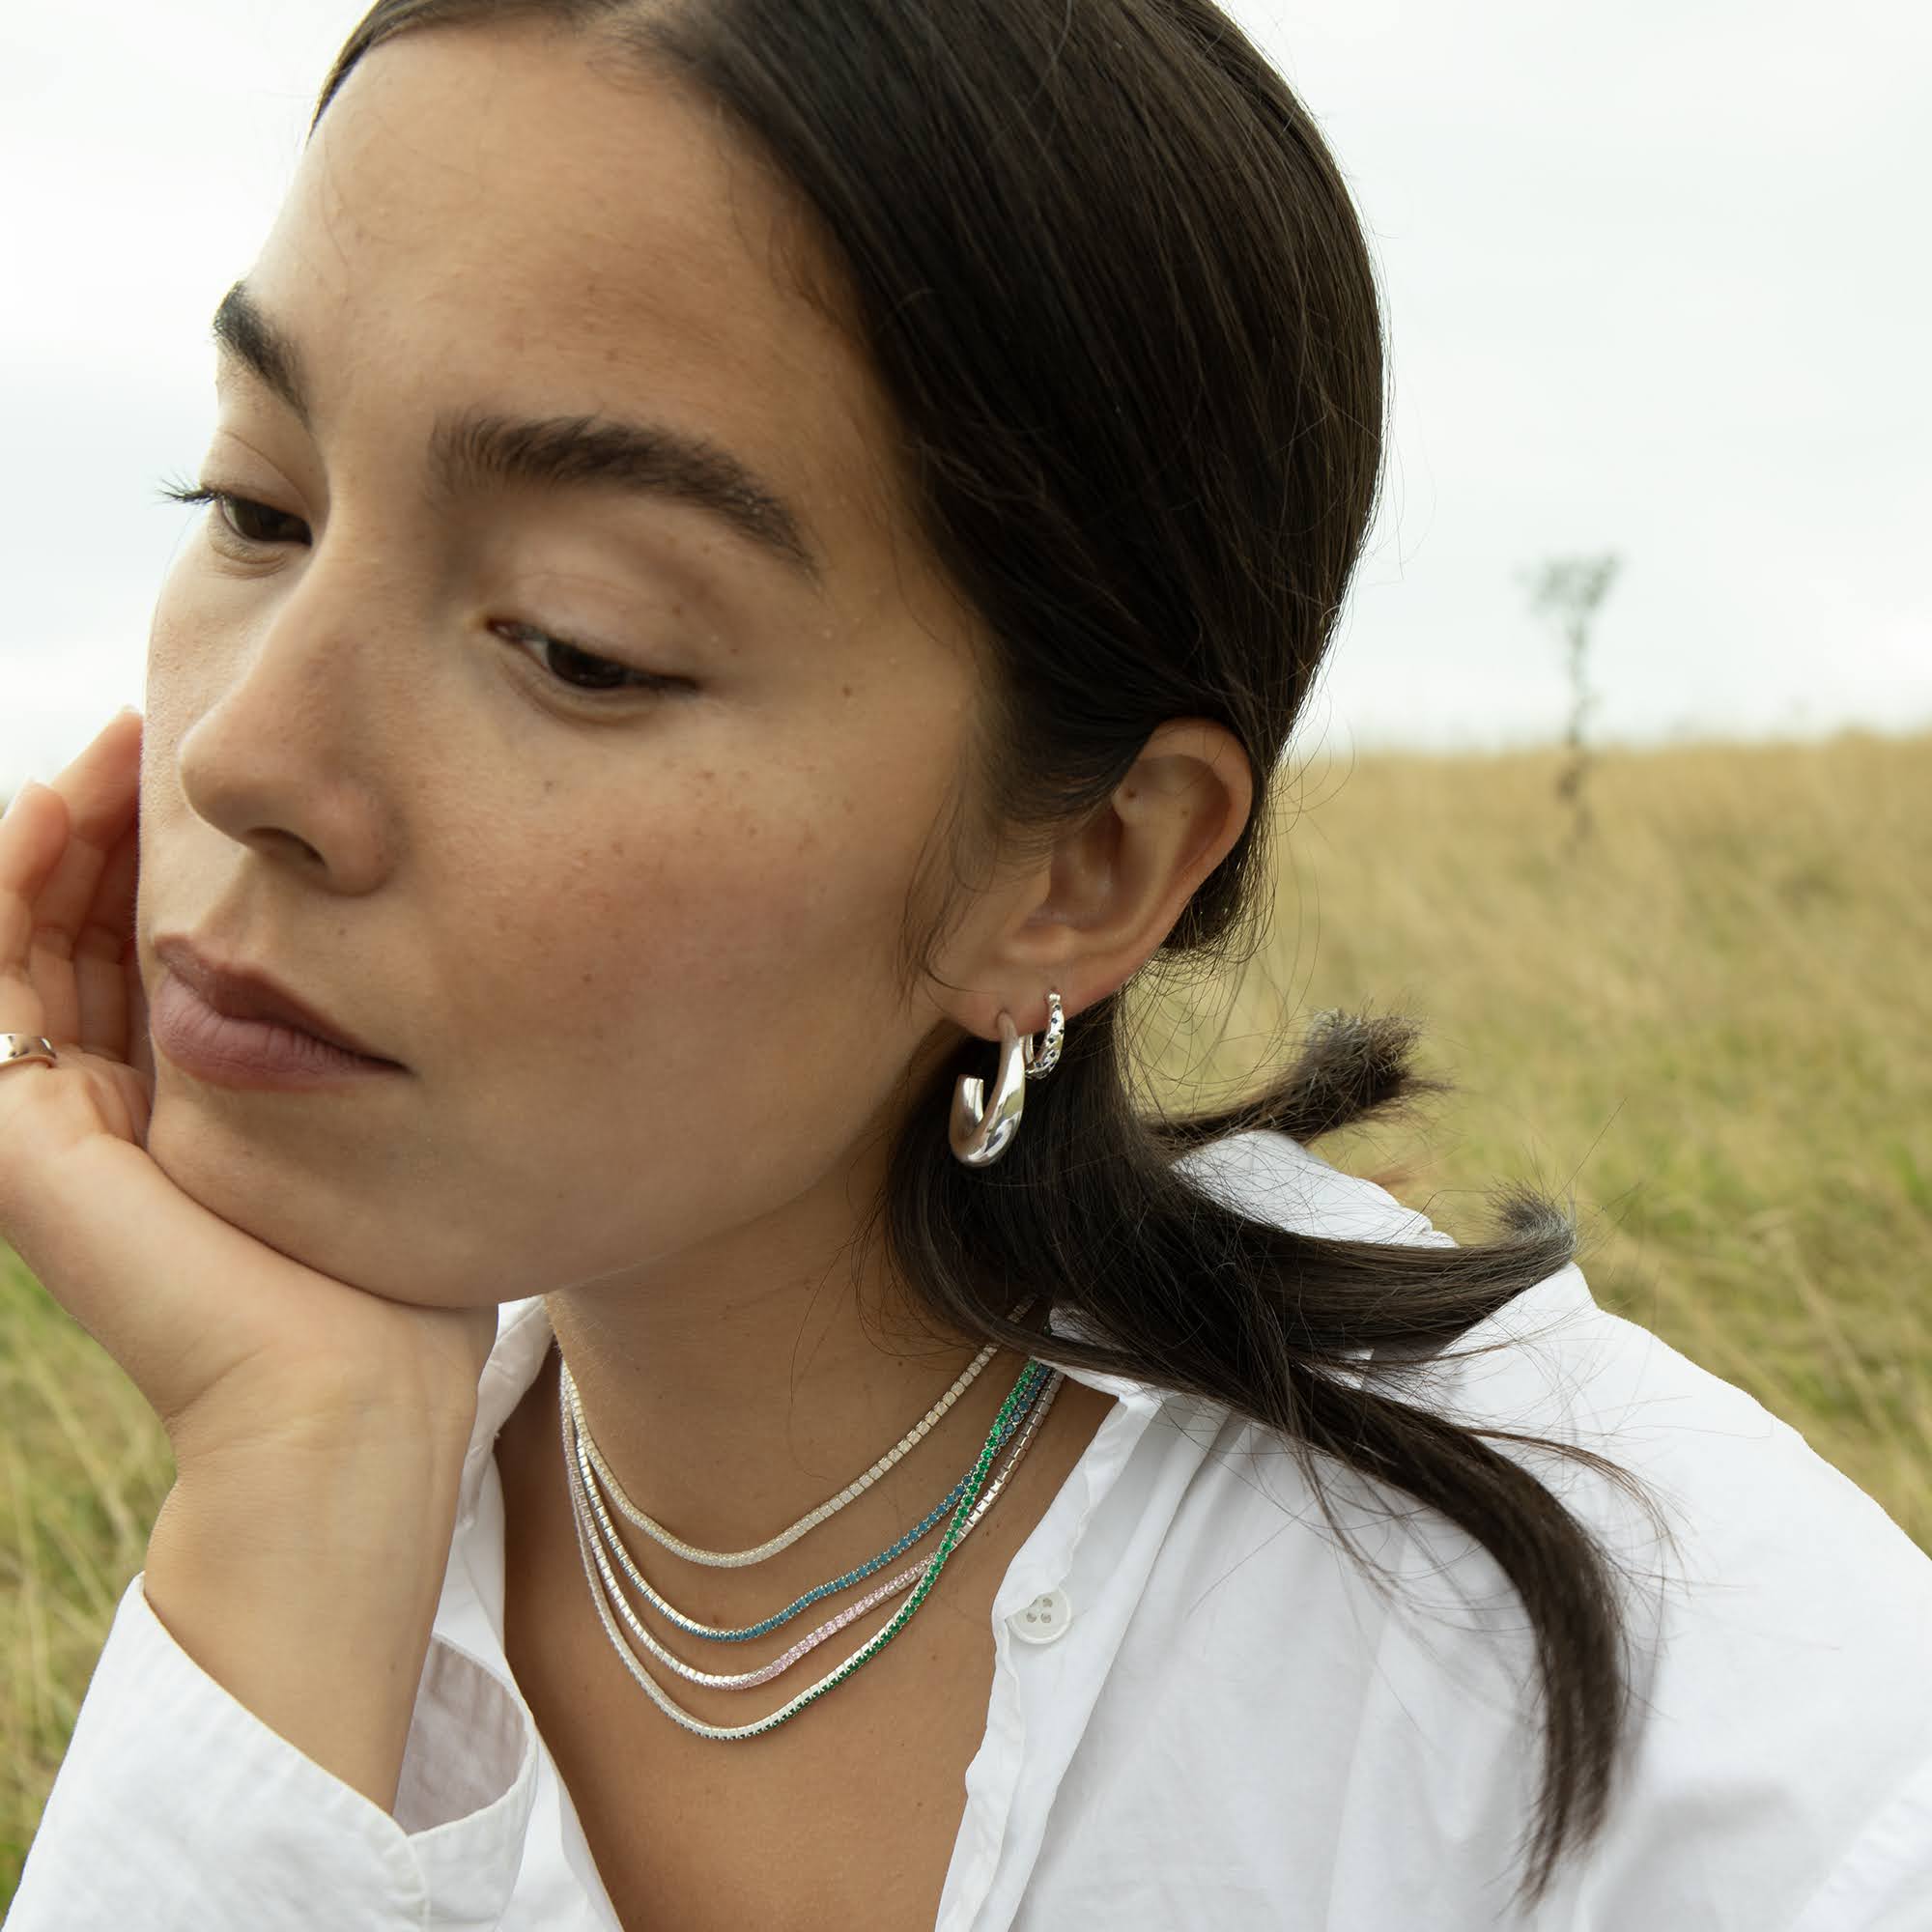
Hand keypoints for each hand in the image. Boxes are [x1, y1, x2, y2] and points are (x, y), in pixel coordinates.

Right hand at [0, 710, 497, 1469]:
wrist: (350, 1394)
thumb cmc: (398, 1279)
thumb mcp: (379, 1129)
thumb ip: (353, 1053)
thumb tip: (399, 954)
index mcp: (187, 1108)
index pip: (150, 953)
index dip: (162, 860)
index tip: (208, 779)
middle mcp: (109, 1112)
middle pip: (83, 934)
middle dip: (110, 830)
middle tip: (150, 731)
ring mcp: (53, 1127)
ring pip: (29, 944)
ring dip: (60, 837)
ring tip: (111, 749)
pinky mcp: (21, 1141)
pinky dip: (8, 892)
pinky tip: (52, 808)